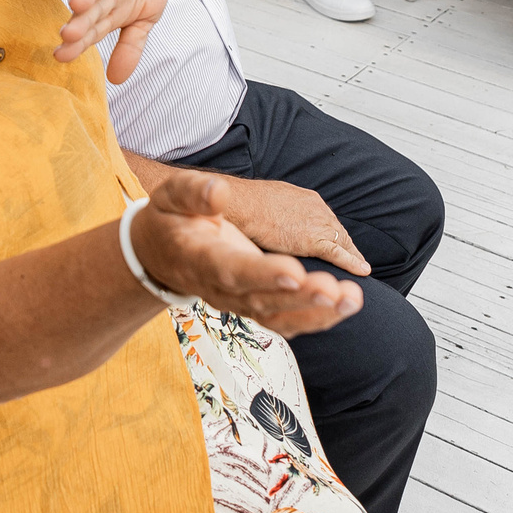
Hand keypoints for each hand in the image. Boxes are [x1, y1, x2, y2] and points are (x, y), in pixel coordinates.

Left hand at [60, 0, 175, 84]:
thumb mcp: (145, 18)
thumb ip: (130, 47)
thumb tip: (116, 80)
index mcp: (111, 8)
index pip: (93, 29)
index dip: (79, 43)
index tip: (60, 56)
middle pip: (95, 6)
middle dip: (82, 21)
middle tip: (66, 35)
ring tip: (77, 3)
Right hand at [129, 170, 362, 337]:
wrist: (159, 253)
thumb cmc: (170, 220)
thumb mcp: (171, 196)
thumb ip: (194, 192)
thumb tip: (219, 192)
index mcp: (200, 259)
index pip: (232, 270)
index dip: (263, 275)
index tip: (295, 272)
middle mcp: (219, 289)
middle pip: (262, 301)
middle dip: (301, 298)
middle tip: (334, 288)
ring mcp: (237, 302)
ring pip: (278, 318)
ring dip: (317, 313)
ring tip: (352, 299)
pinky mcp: (252, 305)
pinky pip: (286, 321)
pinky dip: (317, 317)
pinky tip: (345, 305)